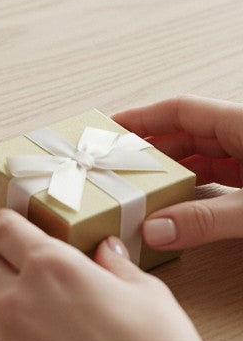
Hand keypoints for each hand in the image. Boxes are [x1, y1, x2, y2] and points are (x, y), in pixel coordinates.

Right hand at [113, 96, 242, 248]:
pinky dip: (198, 182)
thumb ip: (204, 220)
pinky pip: (221, 171)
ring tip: (143, 184)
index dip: (143, 117)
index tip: (111, 128)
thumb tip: (154, 230)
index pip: (180, 110)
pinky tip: (181, 198)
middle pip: (188, 132)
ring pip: (205, 153)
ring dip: (174, 168)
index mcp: (241, 123)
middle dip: (152, 147)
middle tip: (119, 162)